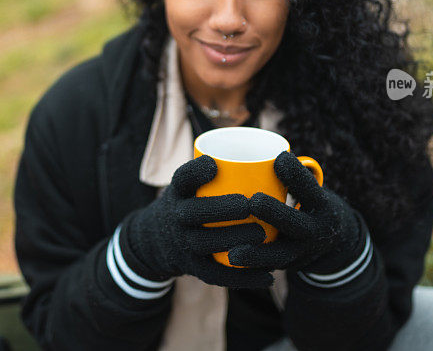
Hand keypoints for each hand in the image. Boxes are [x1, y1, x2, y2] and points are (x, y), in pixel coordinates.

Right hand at [121, 154, 272, 287]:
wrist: (156, 240)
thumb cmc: (190, 203)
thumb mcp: (190, 185)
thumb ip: (219, 173)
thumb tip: (276, 155)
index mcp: (178, 192)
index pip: (182, 178)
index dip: (195, 172)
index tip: (214, 165)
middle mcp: (176, 216)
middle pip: (195, 212)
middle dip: (222, 209)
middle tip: (250, 205)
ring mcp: (183, 243)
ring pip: (206, 243)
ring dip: (234, 239)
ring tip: (262, 234)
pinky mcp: (192, 267)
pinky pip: (217, 274)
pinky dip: (242, 277)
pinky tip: (267, 276)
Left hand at [227, 151, 365, 274]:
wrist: (333, 240)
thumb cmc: (310, 202)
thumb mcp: (311, 187)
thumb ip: (292, 172)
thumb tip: (263, 150)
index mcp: (321, 205)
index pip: (311, 187)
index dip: (296, 174)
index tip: (279, 158)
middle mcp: (316, 229)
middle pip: (296, 222)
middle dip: (276, 213)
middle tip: (253, 201)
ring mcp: (303, 252)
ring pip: (280, 255)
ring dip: (257, 255)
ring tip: (233, 252)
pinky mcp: (289, 266)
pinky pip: (269, 271)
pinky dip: (251, 273)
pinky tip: (229, 269)